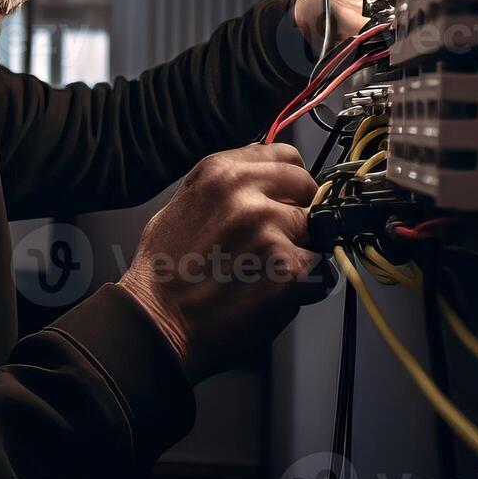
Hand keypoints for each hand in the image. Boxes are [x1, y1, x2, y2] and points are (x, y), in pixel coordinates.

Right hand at [116, 143, 323, 382]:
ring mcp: (271, 229)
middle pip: (308, 188)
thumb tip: (262, 177)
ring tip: (267, 272)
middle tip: (277, 241)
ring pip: (316, 231)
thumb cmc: (164, 270)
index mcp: (222, 172)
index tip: (286, 200)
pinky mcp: (289, 269)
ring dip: (301, 250)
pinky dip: (305, 285)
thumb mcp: (184, 202)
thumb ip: (227, 185)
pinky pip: (320, 271)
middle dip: (300, 213)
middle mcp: (248, 193)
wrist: (157, 321)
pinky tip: (273, 293)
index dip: (290, 182)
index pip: (287, 157)